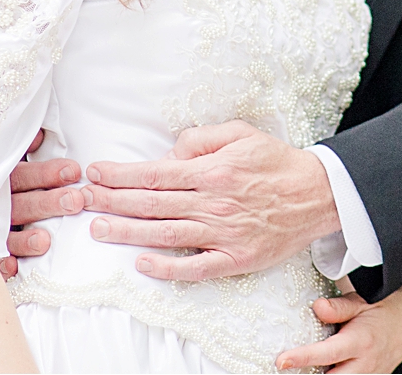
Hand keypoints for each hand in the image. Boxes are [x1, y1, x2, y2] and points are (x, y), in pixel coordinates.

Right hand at [0, 132, 85, 279]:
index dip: (47, 173)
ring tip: (45, 241)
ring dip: (24, 240)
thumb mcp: (2, 161)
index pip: (25, 176)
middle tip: (75, 201)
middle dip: (48, 203)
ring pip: (6, 235)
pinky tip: (11, 268)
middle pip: (21, 205)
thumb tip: (38, 136)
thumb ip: (20, 150)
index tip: (74, 170)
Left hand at [79, 121, 340, 281]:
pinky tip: (142, 263)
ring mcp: (223, 234)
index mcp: (213, 171)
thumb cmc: (277, 162)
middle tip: (82, 200)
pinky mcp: (235, 258)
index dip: (121, 174)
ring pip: (165, 234)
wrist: (319, 194)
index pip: (155, 173)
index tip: (95, 173)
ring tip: (98, 229)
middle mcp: (214, 202)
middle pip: (152, 204)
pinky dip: (167, 267)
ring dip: (127, 232)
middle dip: (112, 201)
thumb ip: (203, 138)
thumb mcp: (242, 134)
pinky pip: (195, 267)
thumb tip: (172, 151)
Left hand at [277, 284, 401, 372]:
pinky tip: (321, 369)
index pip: (328, 353)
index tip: (281, 361)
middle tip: (287, 368)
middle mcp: (365, 364)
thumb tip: (317, 307)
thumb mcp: (361, 303)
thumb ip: (338, 307)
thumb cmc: (380, 312)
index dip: (303, 357)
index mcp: (361, 341)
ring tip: (302, 368)